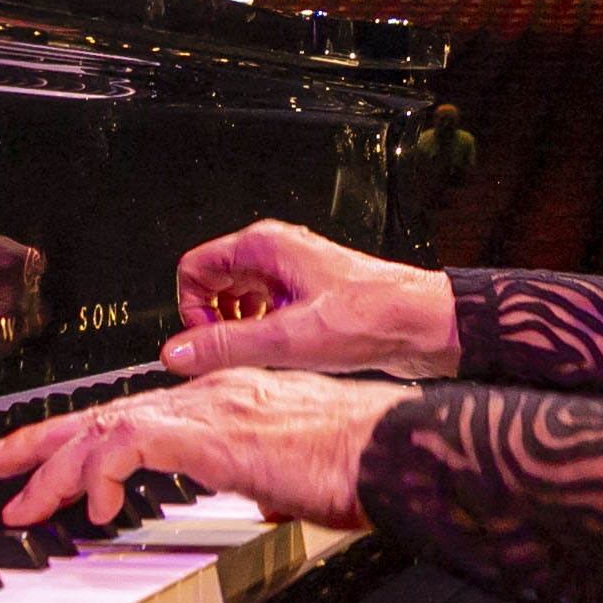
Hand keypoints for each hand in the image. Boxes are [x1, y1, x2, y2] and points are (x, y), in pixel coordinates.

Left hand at [0, 368, 414, 528]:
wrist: (394, 448)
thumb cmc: (362, 462)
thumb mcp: (299, 476)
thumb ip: (271, 483)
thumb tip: (267, 504)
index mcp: (226, 402)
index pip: (135, 413)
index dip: (85, 439)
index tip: (48, 464)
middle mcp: (209, 394)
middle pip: (103, 413)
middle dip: (43, 444)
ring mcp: (208, 408)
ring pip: (104, 427)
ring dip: (56, 469)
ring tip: (25, 505)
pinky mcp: (212, 431)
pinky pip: (132, 444)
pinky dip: (103, 473)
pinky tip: (95, 507)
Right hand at [162, 220, 457, 379]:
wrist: (425, 325)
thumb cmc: (375, 316)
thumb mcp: (290, 338)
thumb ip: (227, 346)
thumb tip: (178, 353)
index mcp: (265, 246)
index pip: (194, 269)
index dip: (192, 310)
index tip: (206, 343)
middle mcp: (276, 255)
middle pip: (213, 285)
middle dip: (215, 324)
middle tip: (234, 355)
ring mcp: (291, 276)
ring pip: (238, 303)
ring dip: (241, 333)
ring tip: (264, 356)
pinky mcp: (305, 298)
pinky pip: (264, 315)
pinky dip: (263, 337)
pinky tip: (284, 356)